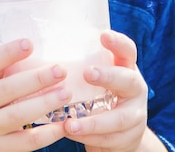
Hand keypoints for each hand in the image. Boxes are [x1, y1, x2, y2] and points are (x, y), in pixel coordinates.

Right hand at [0, 39, 70, 151]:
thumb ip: (1, 73)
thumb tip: (36, 47)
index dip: (8, 52)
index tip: (29, 43)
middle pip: (8, 89)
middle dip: (36, 79)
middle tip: (60, 70)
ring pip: (17, 115)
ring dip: (43, 104)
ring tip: (66, 93)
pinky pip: (25, 142)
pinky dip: (46, 134)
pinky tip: (63, 125)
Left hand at [64, 30, 162, 151]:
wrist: (121, 135)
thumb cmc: (100, 98)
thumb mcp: (97, 81)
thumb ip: (81, 67)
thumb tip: (38, 53)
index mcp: (126, 69)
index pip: (127, 50)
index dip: (118, 42)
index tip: (103, 35)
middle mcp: (135, 89)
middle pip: (128, 80)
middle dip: (108, 76)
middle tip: (87, 73)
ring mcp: (136, 114)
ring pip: (119, 118)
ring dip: (93, 122)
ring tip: (70, 124)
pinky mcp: (130, 137)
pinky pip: (110, 139)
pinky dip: (89, 138)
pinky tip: (71, 133)